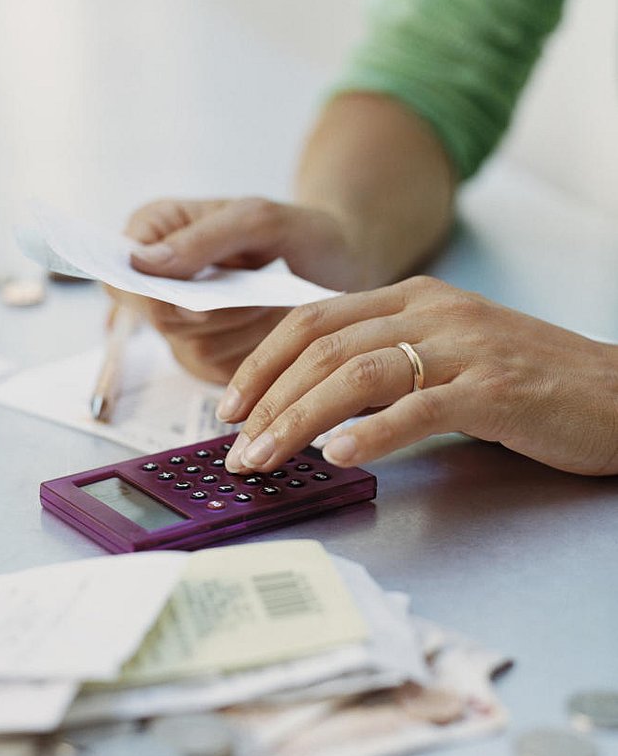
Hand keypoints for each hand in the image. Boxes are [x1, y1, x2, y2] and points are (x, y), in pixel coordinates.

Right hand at [110, 197, 358, 383]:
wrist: (339, 263)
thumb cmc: (300, 230)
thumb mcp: (259, 219)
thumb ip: (202, 238)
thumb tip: (142, 263)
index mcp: (154, 231)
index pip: (119, 277)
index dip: (150, 297)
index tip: (197, 300)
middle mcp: (158, 280)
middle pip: (158, 320)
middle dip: (214, 312)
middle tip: (259, 292)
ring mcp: (181, 323)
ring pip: (191, 349)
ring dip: (241, 330)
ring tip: (271, 300)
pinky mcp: (207, 356)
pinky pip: (219, 370)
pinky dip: (254, 351)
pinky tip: (273, 324)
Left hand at [216, 275, 617, 476]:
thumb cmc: (526, 381)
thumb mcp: (446, 354)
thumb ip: (384, 361)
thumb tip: (311, 399)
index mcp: (415, 298)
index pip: (314, 320)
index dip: (261, 362)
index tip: (229, 405)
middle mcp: (434, 312)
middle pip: (323, 346)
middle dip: (267, 398)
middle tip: (236, 445)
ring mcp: (466, 347)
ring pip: (358, 373)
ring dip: (299, 419)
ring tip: (265, 457)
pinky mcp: (495, 390)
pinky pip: (419, 408)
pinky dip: (371, 433)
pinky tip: (339, 456)